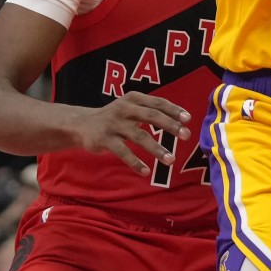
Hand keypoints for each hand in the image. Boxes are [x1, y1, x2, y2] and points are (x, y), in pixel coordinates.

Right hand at [75, 92, 191, 175]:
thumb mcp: (130, 107)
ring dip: (157, 149)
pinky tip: (146, 171)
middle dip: (170, 125)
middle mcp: (124, 108)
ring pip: (139, 136)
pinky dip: (135, 162)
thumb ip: (150, 110)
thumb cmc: (114, 117)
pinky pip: (123, 152)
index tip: (188, 119)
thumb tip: (180, 121)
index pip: (157, 102)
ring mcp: (114, 124)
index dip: (173, 110)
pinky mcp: (105, 139)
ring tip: (171, 160)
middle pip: (152, 116)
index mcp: (133, 99)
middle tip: (186, 135)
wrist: (82, 124)